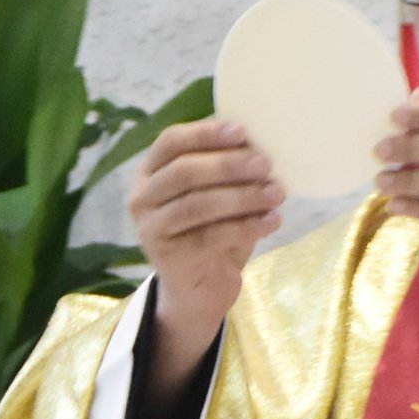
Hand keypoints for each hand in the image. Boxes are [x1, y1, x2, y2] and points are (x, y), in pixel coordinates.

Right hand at [128, 117, 282, 388]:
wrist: (200, 288)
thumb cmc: (212, 229)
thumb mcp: (217, 192)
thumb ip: (228, 167)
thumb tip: (258, 145)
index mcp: (151, 170)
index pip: (171, 141)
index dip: (205, 133)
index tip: (242, 131)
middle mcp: (142, 197)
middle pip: (184, 171)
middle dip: (228, 165)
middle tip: (266, 164)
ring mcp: (150, 229)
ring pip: (197, 204)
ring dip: (242, 196)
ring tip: (276, 194)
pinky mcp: (167, 258)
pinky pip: (210, 237)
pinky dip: (246, 227)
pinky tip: (272, 221)